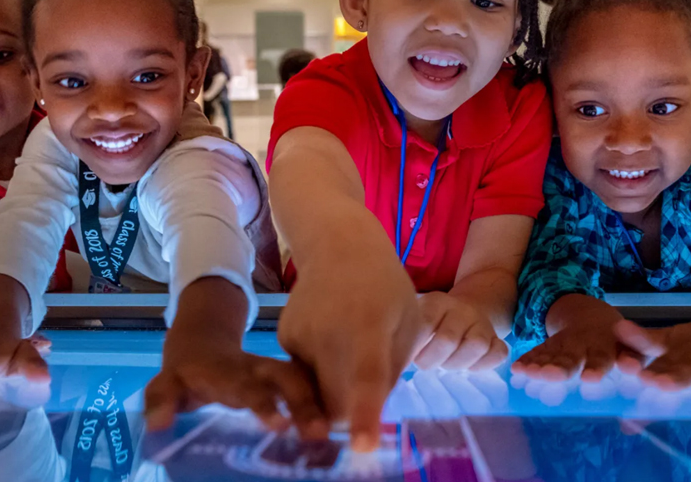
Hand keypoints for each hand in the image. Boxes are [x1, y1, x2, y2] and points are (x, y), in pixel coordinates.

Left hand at [144, 333, 326, 440]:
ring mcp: (275, 372)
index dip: (264, 404)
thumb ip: (161, 401)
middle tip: (323, 432)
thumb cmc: (185, 371)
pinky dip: (327, 404)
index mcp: (229, 372)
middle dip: (306, 402)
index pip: (248, 388)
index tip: (280, 424)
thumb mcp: (166, 382)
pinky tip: (342, 429)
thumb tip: (156, 425)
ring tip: (338, 436)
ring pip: (304, 382)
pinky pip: (312, 388)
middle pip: (287, 379)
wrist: (204, 340)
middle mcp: (258, 369)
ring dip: (321, 406)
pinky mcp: (288, 378)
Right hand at [277, 267, 420, 451]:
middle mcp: (327, 334)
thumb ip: (391, 370)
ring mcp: (299, 337)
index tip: (363, 445)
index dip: (365, 414)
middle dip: (351, 413)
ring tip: (348, 347)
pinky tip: (329, 337)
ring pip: (316, 393)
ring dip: (334, 389)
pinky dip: (319, 370)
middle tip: (366, 393)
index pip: (366, 378)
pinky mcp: (283, 340)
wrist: (337, 245)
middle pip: (335, 403)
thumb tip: (366, 412)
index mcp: (367, 329)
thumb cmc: (384, 286)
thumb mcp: (407, 322)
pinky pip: (304, 375)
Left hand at [413, 292, 508, 370]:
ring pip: (477, 345)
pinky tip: (469, 365)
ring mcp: (482, 323)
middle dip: (433, 360)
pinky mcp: (497, 338)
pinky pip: (499, 353)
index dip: (415, 347)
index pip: (425, 323)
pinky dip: (484, 365)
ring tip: (447, 363)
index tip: (408, 357)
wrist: (469, 308)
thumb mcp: (417, 321)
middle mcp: (461, 309)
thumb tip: (395, 363)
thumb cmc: (434, 324)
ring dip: (458, 363)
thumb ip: (407, 337)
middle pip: (448, 339)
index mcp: (436, 302)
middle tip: (425, 363)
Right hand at [512, 319, 640, 381]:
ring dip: (539, 365)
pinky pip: (536, 353)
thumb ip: (634, 357)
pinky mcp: (549, 347)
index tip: (589, 378)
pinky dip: (527, 361)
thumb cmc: (617, 340)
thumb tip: (634, 368)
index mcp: (604, 347)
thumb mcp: (631, 346)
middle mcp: (581, 346)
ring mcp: (562, 345)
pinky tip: (516, 369)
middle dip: (559, 368)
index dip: (595, 368)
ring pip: (550, 356)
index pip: (600, 359)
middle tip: (552, 375)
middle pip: (569, 359)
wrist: (590, 316)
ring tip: (529, 373)